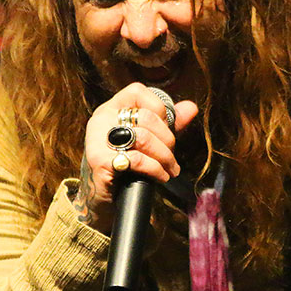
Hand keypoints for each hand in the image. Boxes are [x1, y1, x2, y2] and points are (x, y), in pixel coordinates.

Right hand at [74, 83, 199, 232]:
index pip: (137, 91)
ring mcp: (98, 141)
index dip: (159, 109)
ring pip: (144, 137)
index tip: (167, 129)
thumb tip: (192, 107)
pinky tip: (161, 177)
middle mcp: (101, 120)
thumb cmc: (124, 167)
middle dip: (168, 140)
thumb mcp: (146, 142)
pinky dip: (155, 169)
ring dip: (165, 156)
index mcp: (110, 109)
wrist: (101, 200)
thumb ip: (167, 124)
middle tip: (172, 158)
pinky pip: (137, 160)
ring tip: (171, 169)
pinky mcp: (100, 162)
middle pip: (146, 117)